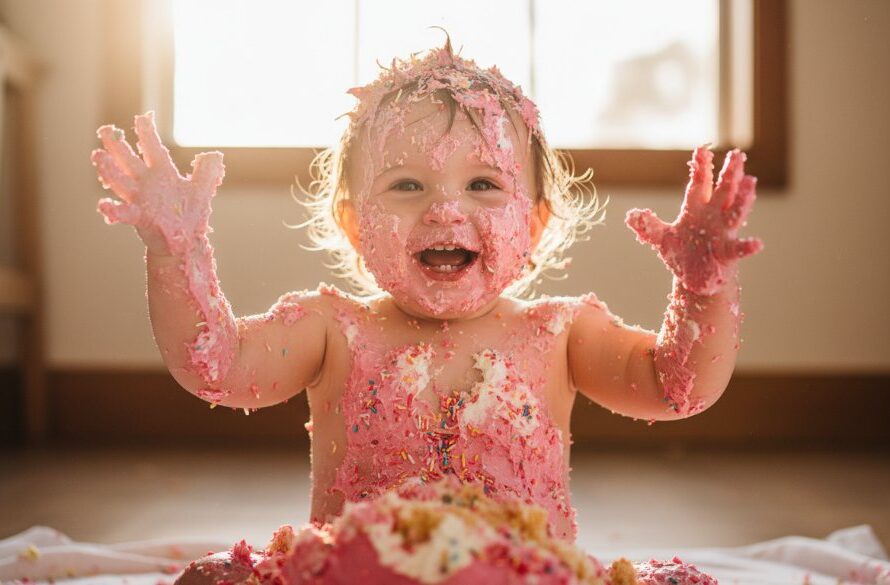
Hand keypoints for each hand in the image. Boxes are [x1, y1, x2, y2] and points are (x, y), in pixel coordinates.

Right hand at [92, 111, 224, 256]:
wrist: (184, 242)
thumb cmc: (189, 215)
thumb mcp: (201, 190)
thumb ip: (207, 172)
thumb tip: (215, 154)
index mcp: (162, 173)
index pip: (152, 148)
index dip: (147, 133)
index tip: (142, 117)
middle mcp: (147, 183)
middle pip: (129, 160)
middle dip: (116, 146)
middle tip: (104, 130)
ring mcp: (141, 199)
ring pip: (121, 181)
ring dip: (109, 170)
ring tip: (98, 156)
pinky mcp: (140, 217)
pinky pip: (124, 212)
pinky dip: (113, 210)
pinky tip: (104, 205)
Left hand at [625, 147, 762, 294]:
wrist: (693, 278)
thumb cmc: (681, 254)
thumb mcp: (661, 239)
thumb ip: (648, 226)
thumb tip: (631, 215)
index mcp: (696, 209)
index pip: (699, 184)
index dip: (701, 168)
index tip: (702, 149)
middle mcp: (713, 217)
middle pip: (723, 191)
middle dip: (730, 174)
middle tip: (737, 155)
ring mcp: (723, 233)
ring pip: (735, 212)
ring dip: (743, 198)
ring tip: (750, 182)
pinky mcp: (727, 253)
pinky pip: (739, 249)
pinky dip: (748, 247)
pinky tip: (756, 244)